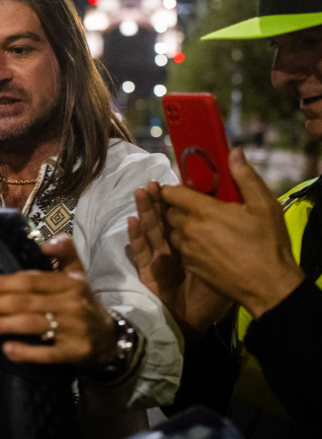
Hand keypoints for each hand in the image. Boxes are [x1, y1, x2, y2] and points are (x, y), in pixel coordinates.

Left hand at [0, 235, 116, 367]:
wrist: (110, 337)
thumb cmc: (82, 302)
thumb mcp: (78, 273)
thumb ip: (65, 251)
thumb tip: (45, 244)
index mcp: (69, 283)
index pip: (33, 281)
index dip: (7, 283)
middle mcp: (71, 305)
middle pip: (27, 303)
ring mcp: (74, 330)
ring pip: (33, 326)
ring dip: (3, 326)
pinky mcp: (75, 353)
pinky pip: (48, 354)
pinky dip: (27, 353)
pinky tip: (7, 350)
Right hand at [127, 182, 231, 340]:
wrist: (194, 327)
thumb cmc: (211, 300)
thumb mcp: (225, 266)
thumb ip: (224, 241)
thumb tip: (230, 218)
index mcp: (193, 246)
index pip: (184, 218)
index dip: (179, 201)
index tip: (176, 182)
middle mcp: (173, 250)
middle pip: (164, 221)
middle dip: (158, 201)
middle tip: (154, 182)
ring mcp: (158, 260)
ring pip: (151, 231)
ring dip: (146, 211)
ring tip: (141, 192)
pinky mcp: (147, 272)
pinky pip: (141, 251)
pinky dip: (136, 236)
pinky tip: (132, 221)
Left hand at [161, 148, 303, 318]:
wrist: (268, 286)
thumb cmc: (268, 244)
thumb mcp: (264, 206)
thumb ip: (245, 176)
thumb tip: (233, 152)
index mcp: (203, 211)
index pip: (172, 194)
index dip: (172, 189)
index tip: (180, 188)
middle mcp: (189, 229)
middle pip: (169, 212)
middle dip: (175, 206)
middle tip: (190, 205)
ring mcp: (187, 250)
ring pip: (172, 231)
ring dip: (178, 226)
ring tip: (195, 224)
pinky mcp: (190, 266)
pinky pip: (179, 250)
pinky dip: (184, 244)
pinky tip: (200, 243)